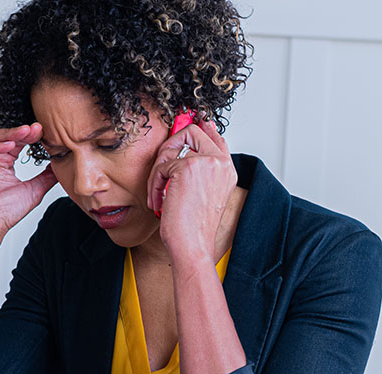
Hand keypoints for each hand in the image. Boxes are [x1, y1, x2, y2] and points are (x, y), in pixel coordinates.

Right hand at [0, 123, 57, 238]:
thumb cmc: (3, 214)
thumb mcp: (33, 190)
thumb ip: (46, 176)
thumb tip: (63, 164)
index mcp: (2, 161)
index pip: (16, 142)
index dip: (29, 137)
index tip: (43, 132)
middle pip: (4, 137)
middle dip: (20, 133)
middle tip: (35, 129)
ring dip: (8, 136)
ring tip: (25, 134)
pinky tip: (8, 145)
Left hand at [146, 119, 237, 263]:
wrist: (192, 245)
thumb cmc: (192, 227)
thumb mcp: (200, 195)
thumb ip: (197, 171)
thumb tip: (179, 152)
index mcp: (227, 169)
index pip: (215, 135)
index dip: (200, 126)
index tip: (187, 120)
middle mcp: (221, 162)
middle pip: (192, 131)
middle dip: (169, 148)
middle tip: (161, 171)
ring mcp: (206, 162)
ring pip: (171, 149)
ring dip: (158, 173)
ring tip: (158, 195)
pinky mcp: (187, 167)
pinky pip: (161, 166)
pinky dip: (154, 185)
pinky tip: (158, 201)